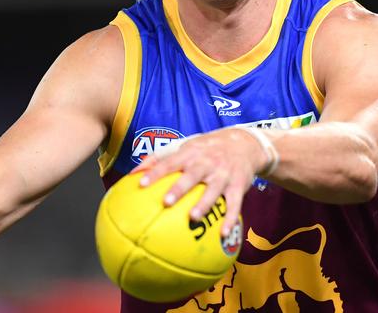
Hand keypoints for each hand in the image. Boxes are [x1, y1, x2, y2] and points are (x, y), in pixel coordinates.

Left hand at [132, 127, 266, 236]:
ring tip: (193, 217)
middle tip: (166, 202)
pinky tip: (223, 234)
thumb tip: (132, 173)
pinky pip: (235, 204)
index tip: (140, 183)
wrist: (244, 143)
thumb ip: (160, 158)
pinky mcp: (238, 185)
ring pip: (213, 190)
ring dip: (204, 204)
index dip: (155, 172)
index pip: (170, 162)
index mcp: (190, 153)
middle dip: (179, 188)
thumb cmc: (206, 149)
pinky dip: (230, 218)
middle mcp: (206, 162)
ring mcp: (223, 174)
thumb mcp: (185, 147)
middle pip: (192, 175)